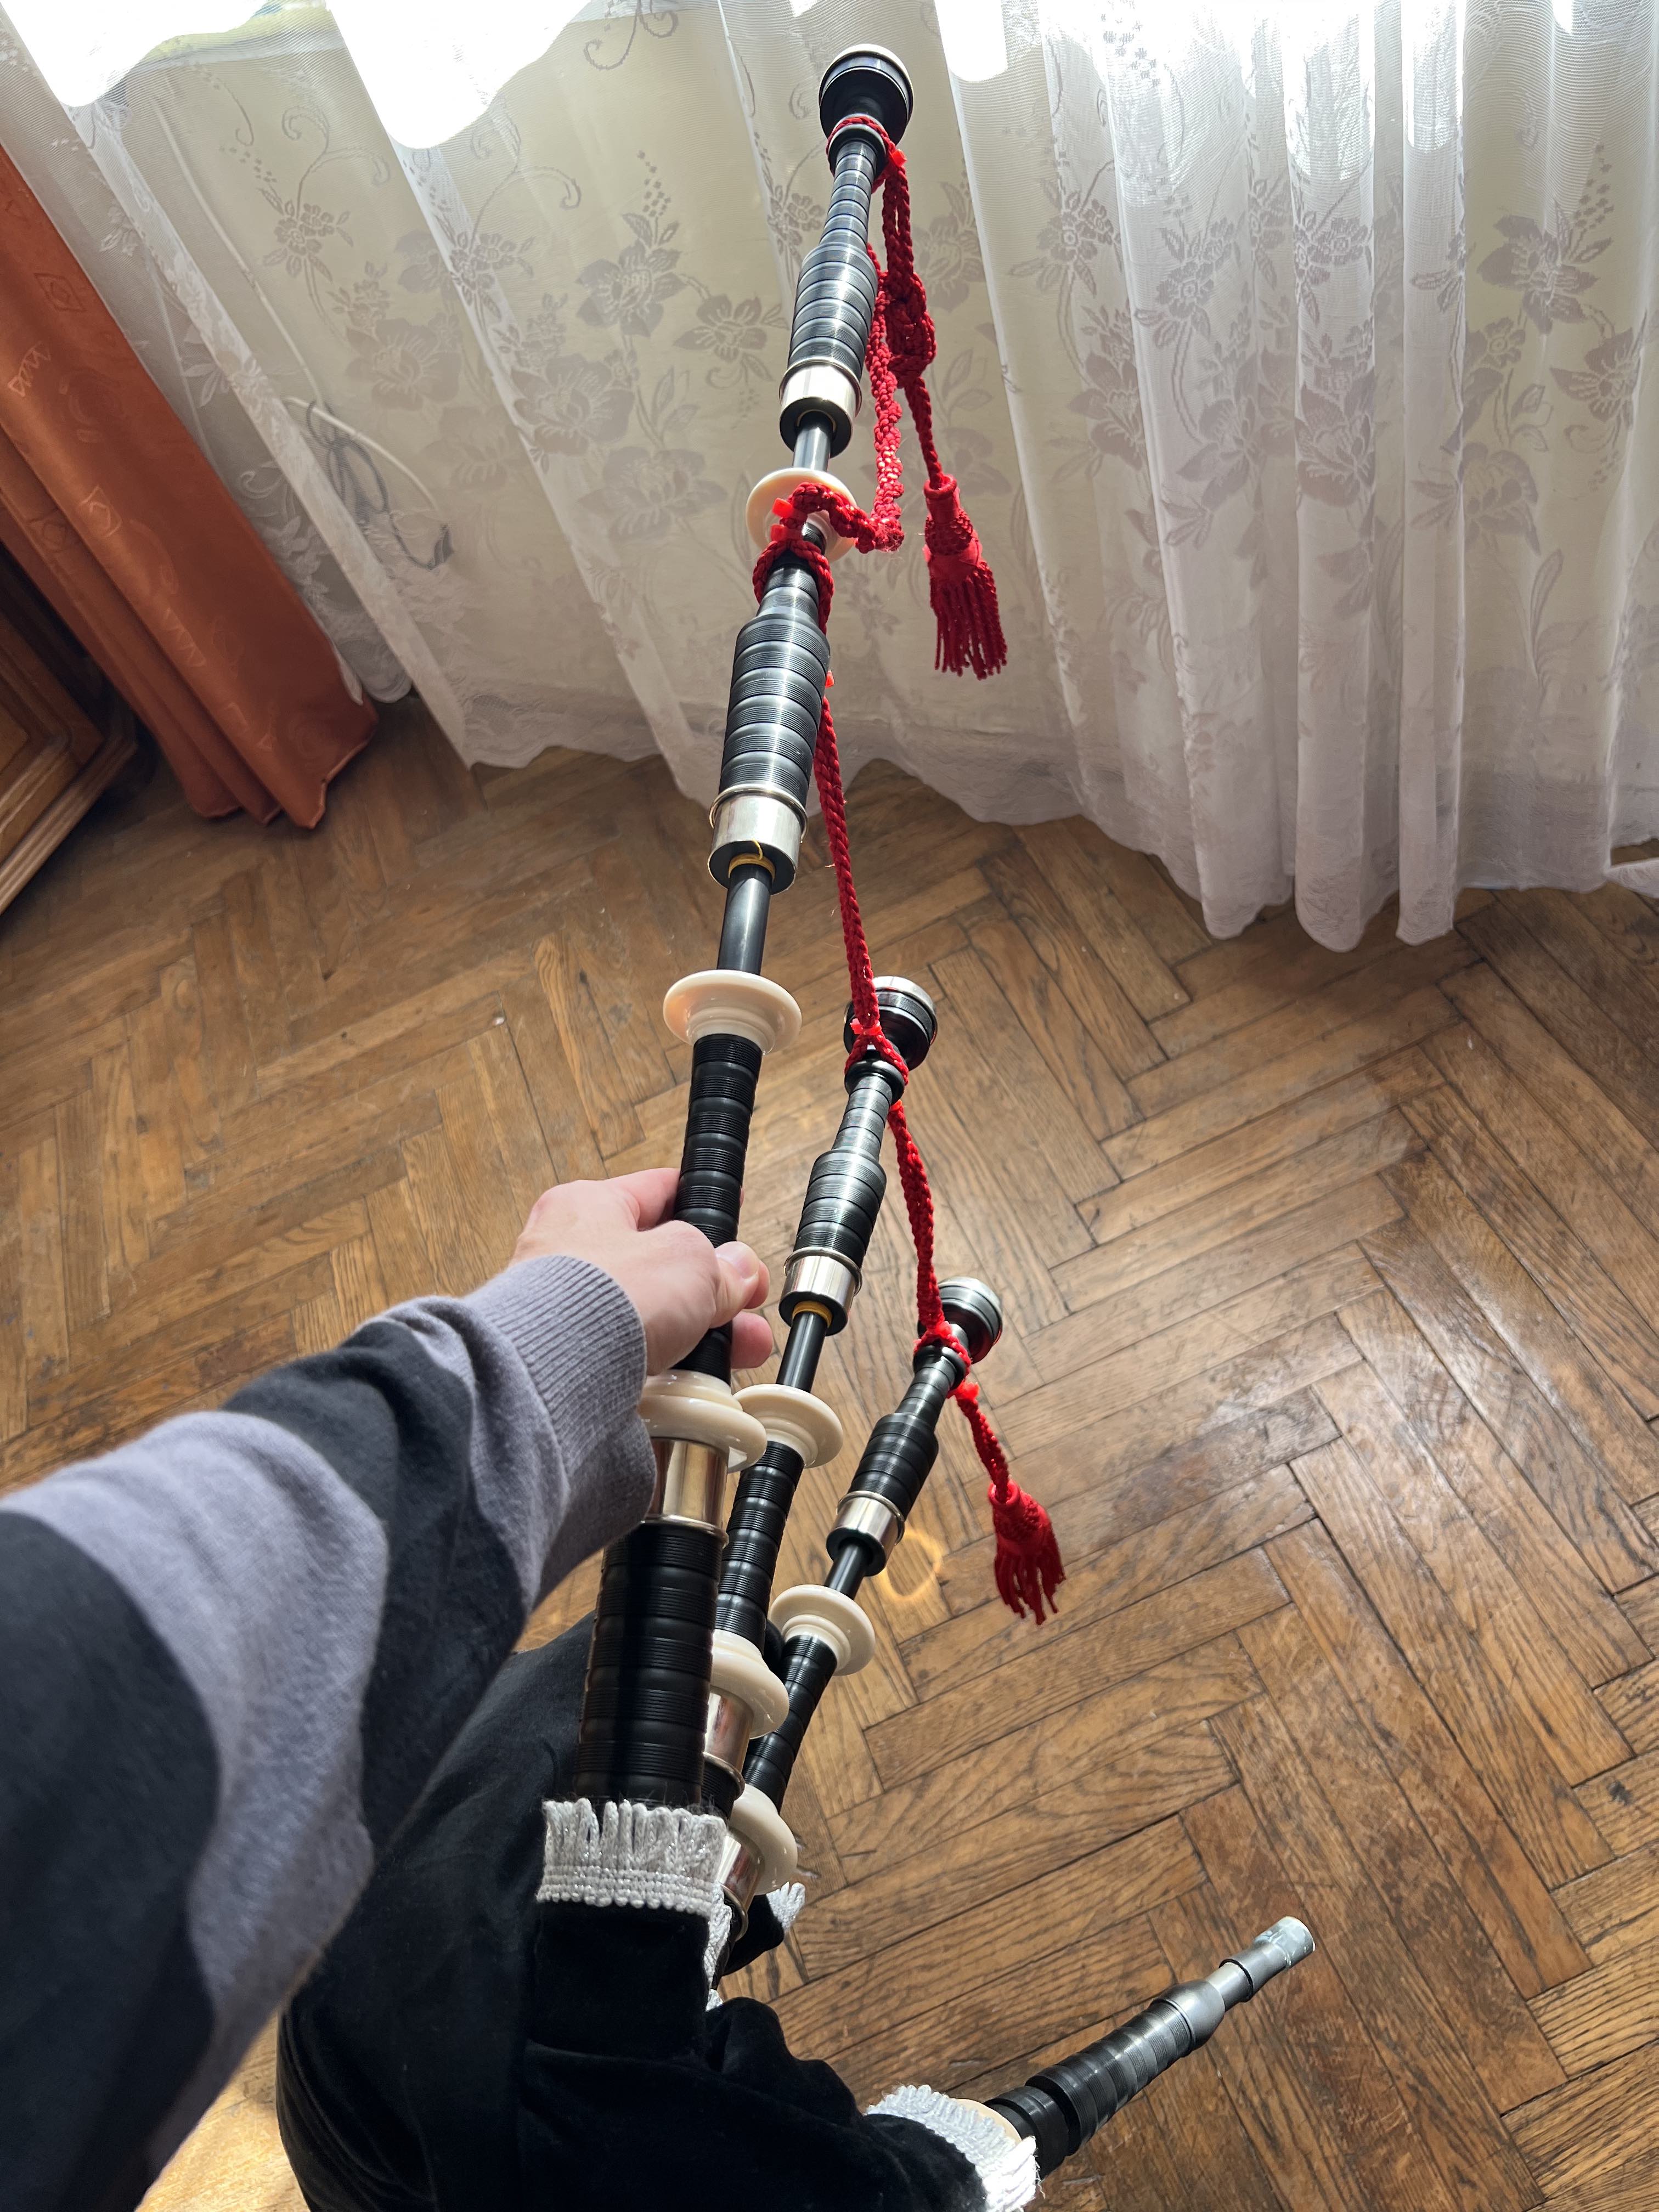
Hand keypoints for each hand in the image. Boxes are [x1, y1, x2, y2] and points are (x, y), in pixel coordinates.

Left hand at [511, 1170, 773, 1374]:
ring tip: (739, 1349)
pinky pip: (631, 1356)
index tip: (730, 1208)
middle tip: (746, 1301)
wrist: (555, 1371)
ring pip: (649, 1314)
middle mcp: (567, 1253)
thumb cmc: (602, 1296)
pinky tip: (695, 1376)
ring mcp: (565, 1309)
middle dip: (713, 1287)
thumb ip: (720, 1263)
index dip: (701, 1200)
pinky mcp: (569, 1359)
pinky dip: (668, 1366)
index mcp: (587, 1206)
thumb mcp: (688, 1260)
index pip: (655, 1190)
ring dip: (701, 1331)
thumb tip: (738, 1271)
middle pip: (659, 1263)